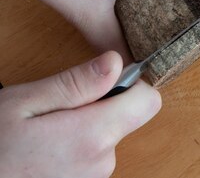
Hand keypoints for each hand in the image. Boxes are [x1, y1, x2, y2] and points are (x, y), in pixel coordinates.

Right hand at [0, 51, 160, 177]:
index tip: (105, 81)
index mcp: (93, 136)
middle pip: (126, 118)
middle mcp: (102, 163)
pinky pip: (93, 156)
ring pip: (107, 137)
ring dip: (85, 129)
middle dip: (100, 106)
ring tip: (45, 134)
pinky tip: (46, 151)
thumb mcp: (25, 104)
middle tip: (57, 109)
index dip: (132, 85)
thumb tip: (115, 62)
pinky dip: (77, 148)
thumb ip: (76, 83)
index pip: (148, 102)